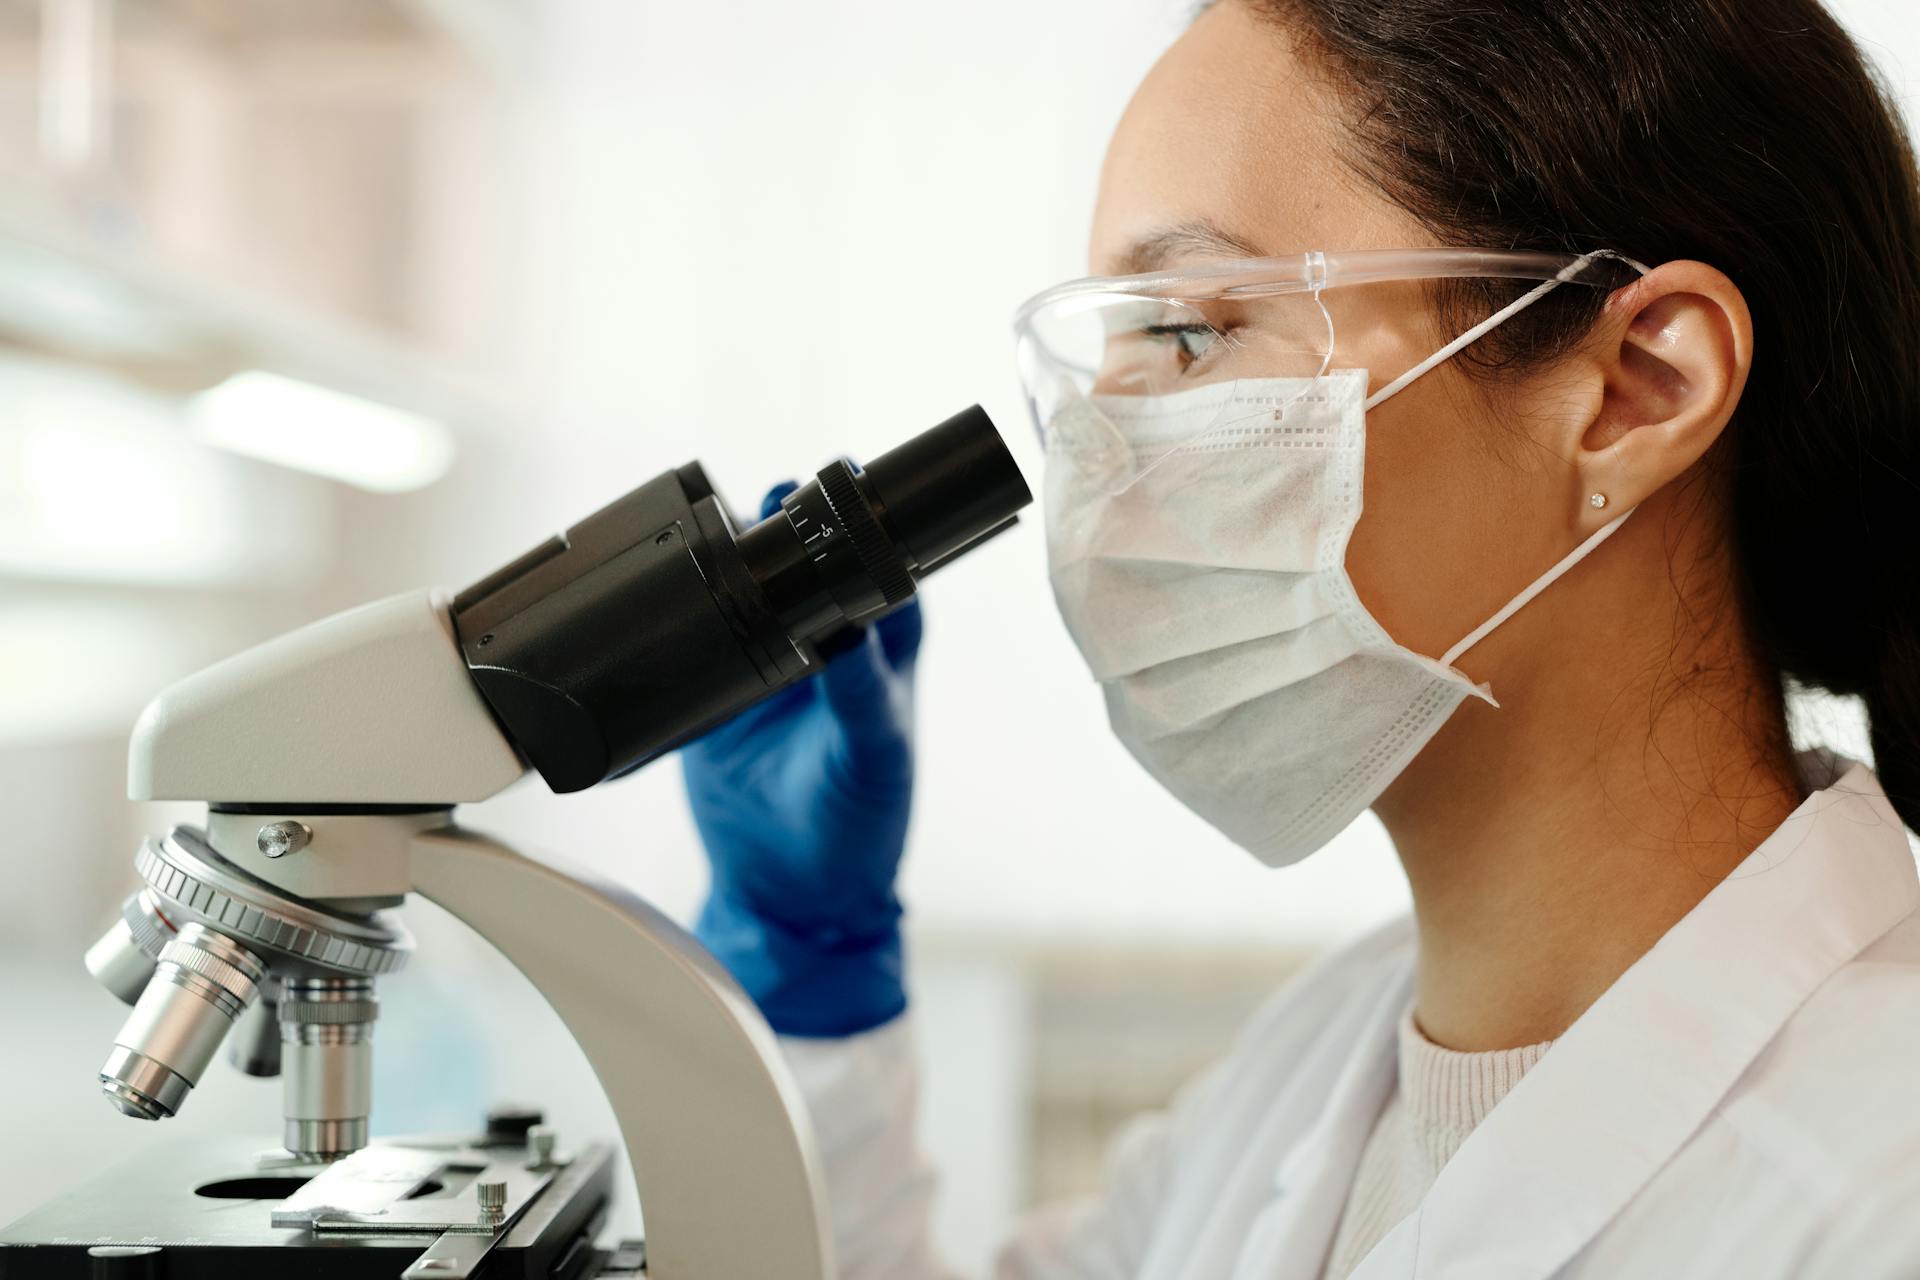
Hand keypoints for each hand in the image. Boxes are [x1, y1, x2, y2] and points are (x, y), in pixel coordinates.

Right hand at [683, 481, 922, 1036]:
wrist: (790, 895)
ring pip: (749, 594)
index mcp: (879, 653)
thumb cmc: (859, 827)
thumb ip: (862, 696)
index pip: (878, 566)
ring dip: (733, 559)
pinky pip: (697, 646)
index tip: (836, 478)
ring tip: (716, 524)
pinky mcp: (715, 701)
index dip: (861, 520)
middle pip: (806, 565)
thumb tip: (850, 632)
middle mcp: (825, 650)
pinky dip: (680, 620)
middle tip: (773, 493)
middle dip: (788, 523)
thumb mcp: (873, 756)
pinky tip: (665, 590)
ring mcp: (767, 672)